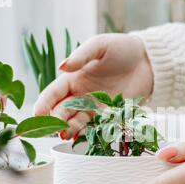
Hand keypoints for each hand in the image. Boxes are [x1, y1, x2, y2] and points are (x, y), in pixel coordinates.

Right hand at [33, 34, 153, 138]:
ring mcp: (95, 107)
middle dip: (55, 119)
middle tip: (52, 127)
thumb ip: (81, 56)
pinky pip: (95, 127)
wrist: (148, 61)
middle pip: (62, 110)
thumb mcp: (99, 45)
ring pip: (76, 121)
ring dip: (69, 129)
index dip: (44, 103)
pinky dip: (87, 133)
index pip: (53, 93)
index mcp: (73, 78)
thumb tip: (62, 66)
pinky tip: (80, 138)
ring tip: (64, 134)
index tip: (36, 113)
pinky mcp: (110, 116)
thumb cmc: (121, 48)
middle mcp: (80, 95)